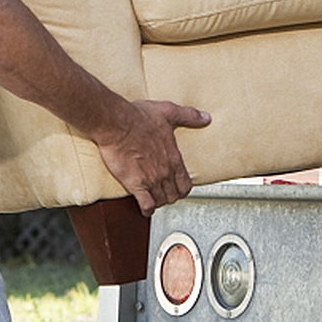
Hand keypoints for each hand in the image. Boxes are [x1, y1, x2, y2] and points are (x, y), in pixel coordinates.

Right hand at [93, 99, 210, 215]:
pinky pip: (146, 204)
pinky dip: (147, 209)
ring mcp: (151, 179)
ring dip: (159, 202)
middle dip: (170, 196)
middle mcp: (165, 171)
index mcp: (173, 157)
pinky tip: (144, 209)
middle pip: (174, 195)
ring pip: (162, 201)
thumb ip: (189, 116)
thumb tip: (206, 117)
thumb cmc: (138, 118)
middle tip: (164, 195)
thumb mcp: (168, 112)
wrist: (116, 124)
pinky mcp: (135, 184)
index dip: (182, 188)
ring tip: (153, 200)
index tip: (177, 188)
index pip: (185, 183)